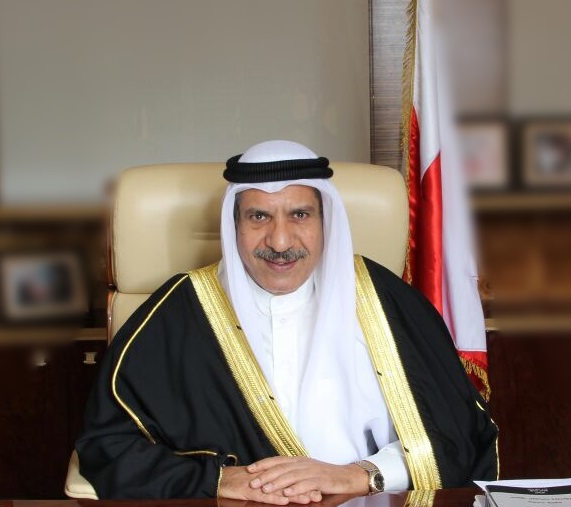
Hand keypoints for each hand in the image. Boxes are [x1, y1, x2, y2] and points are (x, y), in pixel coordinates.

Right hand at [218, 465, 319, 504]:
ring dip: (295, 494)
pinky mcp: (250, 490)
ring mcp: (259, 483)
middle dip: (304, 488)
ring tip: (309, 498)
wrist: (221, 479)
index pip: (290, 477)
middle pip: (289, 482)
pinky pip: (264, 495)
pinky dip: (275, 498)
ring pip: (280, 489)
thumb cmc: (240, 482)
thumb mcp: (258, 482)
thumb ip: (272, 484)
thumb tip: (286, 490)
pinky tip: (285, 501)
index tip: (318, 487)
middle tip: (319, 493)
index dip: (304, 482)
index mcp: (270, 473)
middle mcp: (266, 476)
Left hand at [246, 456, 368, 498]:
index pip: (278, 460)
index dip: (263, 464)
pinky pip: (306, 484)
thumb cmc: (327, 479)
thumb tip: (276, 482)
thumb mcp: (308, 475)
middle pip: (281, 468)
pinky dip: (296, 489)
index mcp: (299, 461)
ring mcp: (312, 471)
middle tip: (252, 482)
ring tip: (265, 489)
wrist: (348, 478)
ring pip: (291, 476)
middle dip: (265, 475)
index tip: (250, 469)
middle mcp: (304, 464)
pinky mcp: (321, 480)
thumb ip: (294, 477)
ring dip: (277, 483)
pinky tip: (287, 494)